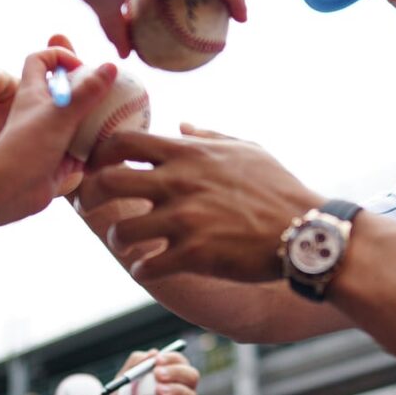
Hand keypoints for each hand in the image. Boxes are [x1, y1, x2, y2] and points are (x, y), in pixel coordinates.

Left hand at [0, 36, 116, 222]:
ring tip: (122, 120)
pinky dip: (98, 147)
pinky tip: (115, 148)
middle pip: (66, 91)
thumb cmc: (26, 147)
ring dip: (98, 120)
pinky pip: (84, 148)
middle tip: (112, 95)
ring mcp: (52, 136)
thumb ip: (86, 92)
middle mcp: (41, 112)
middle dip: (90, 90)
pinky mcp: (61, 159)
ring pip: (79, 120)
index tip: (81, 69)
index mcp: (33, 93)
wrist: (10, 191)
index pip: (40, 60)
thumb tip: (111, 66)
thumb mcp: (59, 114)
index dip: (60, 56)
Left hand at [77, 124, 322, 282]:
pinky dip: (142, 269)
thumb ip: (208, 136)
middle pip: (107, 183)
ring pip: (121, 230)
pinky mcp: (194, 255)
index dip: (100, 155)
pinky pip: (147, 266)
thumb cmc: (278, 188)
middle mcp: (178, 182)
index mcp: (187, 153)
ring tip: (129, 244)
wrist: (305, 231)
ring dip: (119, 239)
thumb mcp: (246, 149)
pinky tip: (149, 268)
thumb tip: (181, 125)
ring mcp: (185, 219)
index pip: (121, 142)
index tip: (99, 168)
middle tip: (92, 208)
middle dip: (90, 197)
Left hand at [105, 350, 198, 394]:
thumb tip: (153, 352)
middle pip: (192, 377)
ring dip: (175, 391)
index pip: (181, 363)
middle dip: (177, 372)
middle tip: (158, 374)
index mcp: (170, 380)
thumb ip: (134, 366)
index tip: (157, 360)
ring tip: (157, 392)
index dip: (173, 358)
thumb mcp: (121, 384)